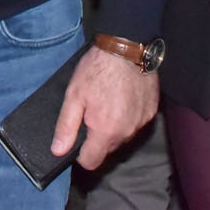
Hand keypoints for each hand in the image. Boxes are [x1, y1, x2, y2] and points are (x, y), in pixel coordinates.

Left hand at [50, 45, 158, 169]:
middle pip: (107, 149)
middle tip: (91, 111)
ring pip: (122, 136)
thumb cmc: (96, 69)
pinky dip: (128, 116)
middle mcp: (127, 132)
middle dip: (97, 137)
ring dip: (113, 127)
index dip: (80, 154)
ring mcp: (141, 122)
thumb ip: (66, 126)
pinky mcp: (151, 111)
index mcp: (106, 131)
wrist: (126, 47)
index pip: (91, 161)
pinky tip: (122, 97)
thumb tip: (58, 151)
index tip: (77, 137)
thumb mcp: (74, 95)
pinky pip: (135, 123)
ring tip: (107, 102)